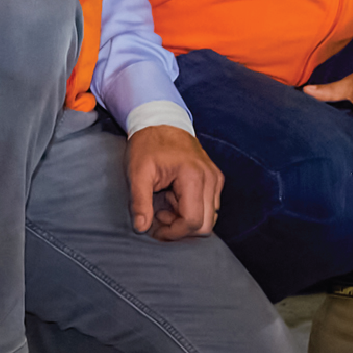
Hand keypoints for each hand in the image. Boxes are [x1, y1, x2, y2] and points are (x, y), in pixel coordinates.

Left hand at [126, 124, 223, 240]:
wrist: (161, 121)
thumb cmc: (148, 144)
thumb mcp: (137, 172)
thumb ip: (139, 201)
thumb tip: (141, 228)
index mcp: (193, 175)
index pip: (193, 221)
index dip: (173, 232)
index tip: (154, 227)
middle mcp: (210, 178)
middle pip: (205, 225)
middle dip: (180, 227)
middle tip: (159, 214)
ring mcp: (215, 178)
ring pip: (209, 218)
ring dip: (186, 218)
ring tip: (166, 202)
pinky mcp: (215, 179)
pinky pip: (209, 207)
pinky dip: (192, 209)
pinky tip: (174, 196)